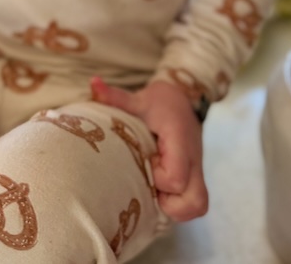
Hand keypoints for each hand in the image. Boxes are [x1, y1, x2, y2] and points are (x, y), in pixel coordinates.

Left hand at [90, 76, 208, 221]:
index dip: (157, 178)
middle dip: (169, 202)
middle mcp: (194, 160)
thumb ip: (116, 97)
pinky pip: (194, 205)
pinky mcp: (195, 178)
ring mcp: (197, 171)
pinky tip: (161, 191)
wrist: (183, 99)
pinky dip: (178, 205)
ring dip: (175, 206)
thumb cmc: (160, 102)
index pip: (175, 178)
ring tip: (155, 189)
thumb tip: (93, 83)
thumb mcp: (138, 99)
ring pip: (197, 207)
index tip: (146, 161)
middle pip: (194, 201)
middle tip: (151, 182)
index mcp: (181, 141)